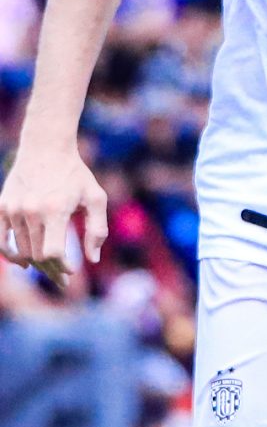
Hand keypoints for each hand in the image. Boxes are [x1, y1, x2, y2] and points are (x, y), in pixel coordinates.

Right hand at [0, 143, 108, 284]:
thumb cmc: (75, 174)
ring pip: (21, 250)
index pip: (53, 252)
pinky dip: (11, 255)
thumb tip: (93, 259)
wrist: (45, 148)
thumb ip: (97, 230)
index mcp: (55, 210)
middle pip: (37, 255)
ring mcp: (13, 209)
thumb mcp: (96, 198)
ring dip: (36, 264)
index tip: (72, 270)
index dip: (63, 266)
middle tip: (64, 279)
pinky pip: (2, 240)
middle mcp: (30, 211)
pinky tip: (24, 263)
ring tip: (51, 270)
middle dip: (52, 270)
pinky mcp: (2, 207)